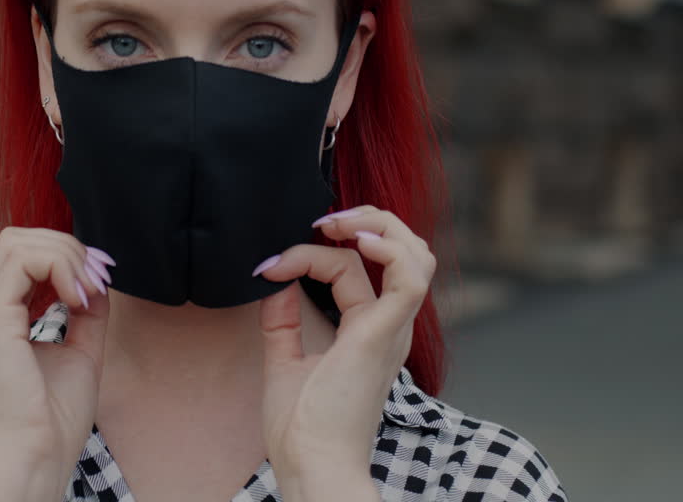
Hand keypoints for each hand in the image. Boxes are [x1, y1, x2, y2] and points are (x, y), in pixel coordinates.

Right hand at [0, 227, 113, 501]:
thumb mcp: (79, 352)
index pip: (20, 257)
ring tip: (89, 289)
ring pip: (18, 242)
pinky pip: (22, 262)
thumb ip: (86, 313)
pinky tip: (78, 297)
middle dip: (67, 248)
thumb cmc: (51, 421)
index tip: (99, 281)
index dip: (65, 256)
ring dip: (65, 255)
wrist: (34, 459)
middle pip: (17, 240)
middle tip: (98, 278)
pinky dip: (59, 266)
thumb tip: (98, 279)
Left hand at [254, 205, 435, 500]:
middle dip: (364, 220)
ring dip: (376, 224)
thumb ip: (282, 321)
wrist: (311, 463)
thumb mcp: (284, 361)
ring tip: (336, 223)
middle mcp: (389, 326)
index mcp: (369, 331)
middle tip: (321, 220)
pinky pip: (408, 277)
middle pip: (400, 250)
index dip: (310, 252)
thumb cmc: (301, 428)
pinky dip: (388, 248)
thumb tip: (276, 279)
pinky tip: (356, 240)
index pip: (352, 268)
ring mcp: (392, 328)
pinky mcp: (385, 333)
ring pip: (413, 254)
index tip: (268, 266)